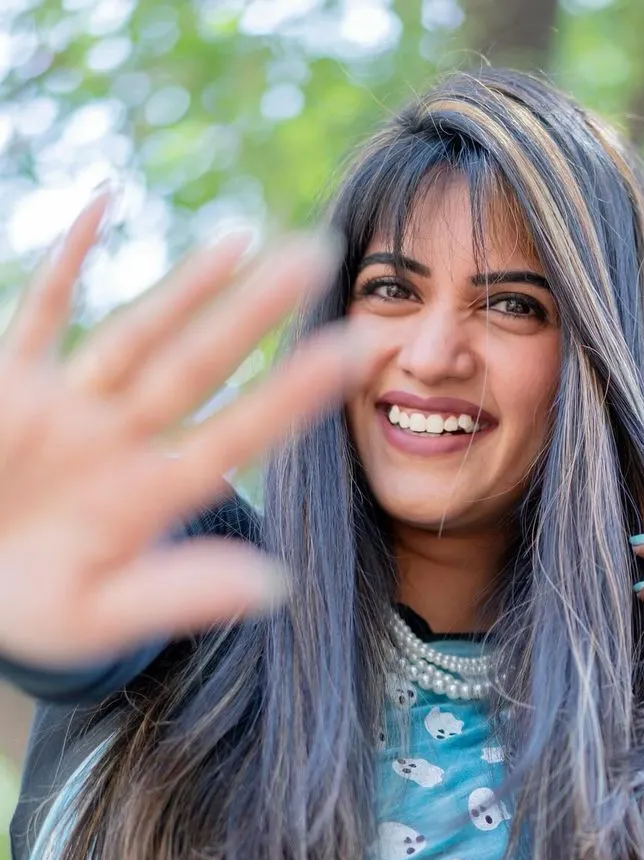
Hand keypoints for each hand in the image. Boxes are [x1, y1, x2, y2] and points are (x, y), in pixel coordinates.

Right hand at [0, 185, 360, 668]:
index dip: (290, 394)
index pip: (234, 436)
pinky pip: (40, 312)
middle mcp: (119, 442)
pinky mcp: (6, 386)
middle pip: (195, 366)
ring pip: (134, 333)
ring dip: (184, 285)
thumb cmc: (34, 614)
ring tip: (243, 236)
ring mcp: (64, 408)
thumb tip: (278, 585)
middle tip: (319, 253)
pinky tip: (104, 203)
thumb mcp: (98, 615)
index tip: (353, 351)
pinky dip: (66, 260)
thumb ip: (179, 594)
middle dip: (251, 313)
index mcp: (149, 498)